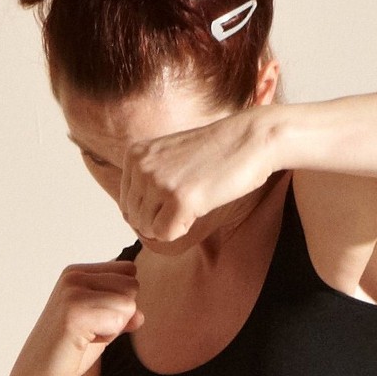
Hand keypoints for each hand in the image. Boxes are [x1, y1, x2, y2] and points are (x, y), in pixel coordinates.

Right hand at [8, 261, 142, 375]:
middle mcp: (74, 275)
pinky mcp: (74, 312)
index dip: (119, 303)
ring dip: (113, 328)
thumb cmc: (68, 354)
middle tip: (89, 333)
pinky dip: (108, 337)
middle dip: (119, 316)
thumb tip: (140, 315)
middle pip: (132, 286)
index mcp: (78, 272)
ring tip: (85, 337)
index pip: (129, 273)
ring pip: (128, 303)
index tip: (92, 321)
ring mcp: (72, 291)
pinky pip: (119, 319)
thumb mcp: (101, 329)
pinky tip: (83, 343)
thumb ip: (121, 315)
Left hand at [118, 107, 278, 243]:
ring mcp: (158, 182)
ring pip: (148, 229)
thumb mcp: (168, 157)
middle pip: (135, 219)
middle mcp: (140, 166)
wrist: (249, 139)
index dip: (152, 210)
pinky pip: (166, 236)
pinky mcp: (178, 199)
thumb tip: (131, 219)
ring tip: (194, 200)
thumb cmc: (214, 152)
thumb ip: (146, 180)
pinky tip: (200, 206)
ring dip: (172, 224)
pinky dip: (183, 229)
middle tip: (188, 200)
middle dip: (160, 220)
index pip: (127, 205)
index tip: (177, 192)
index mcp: (134, 155)